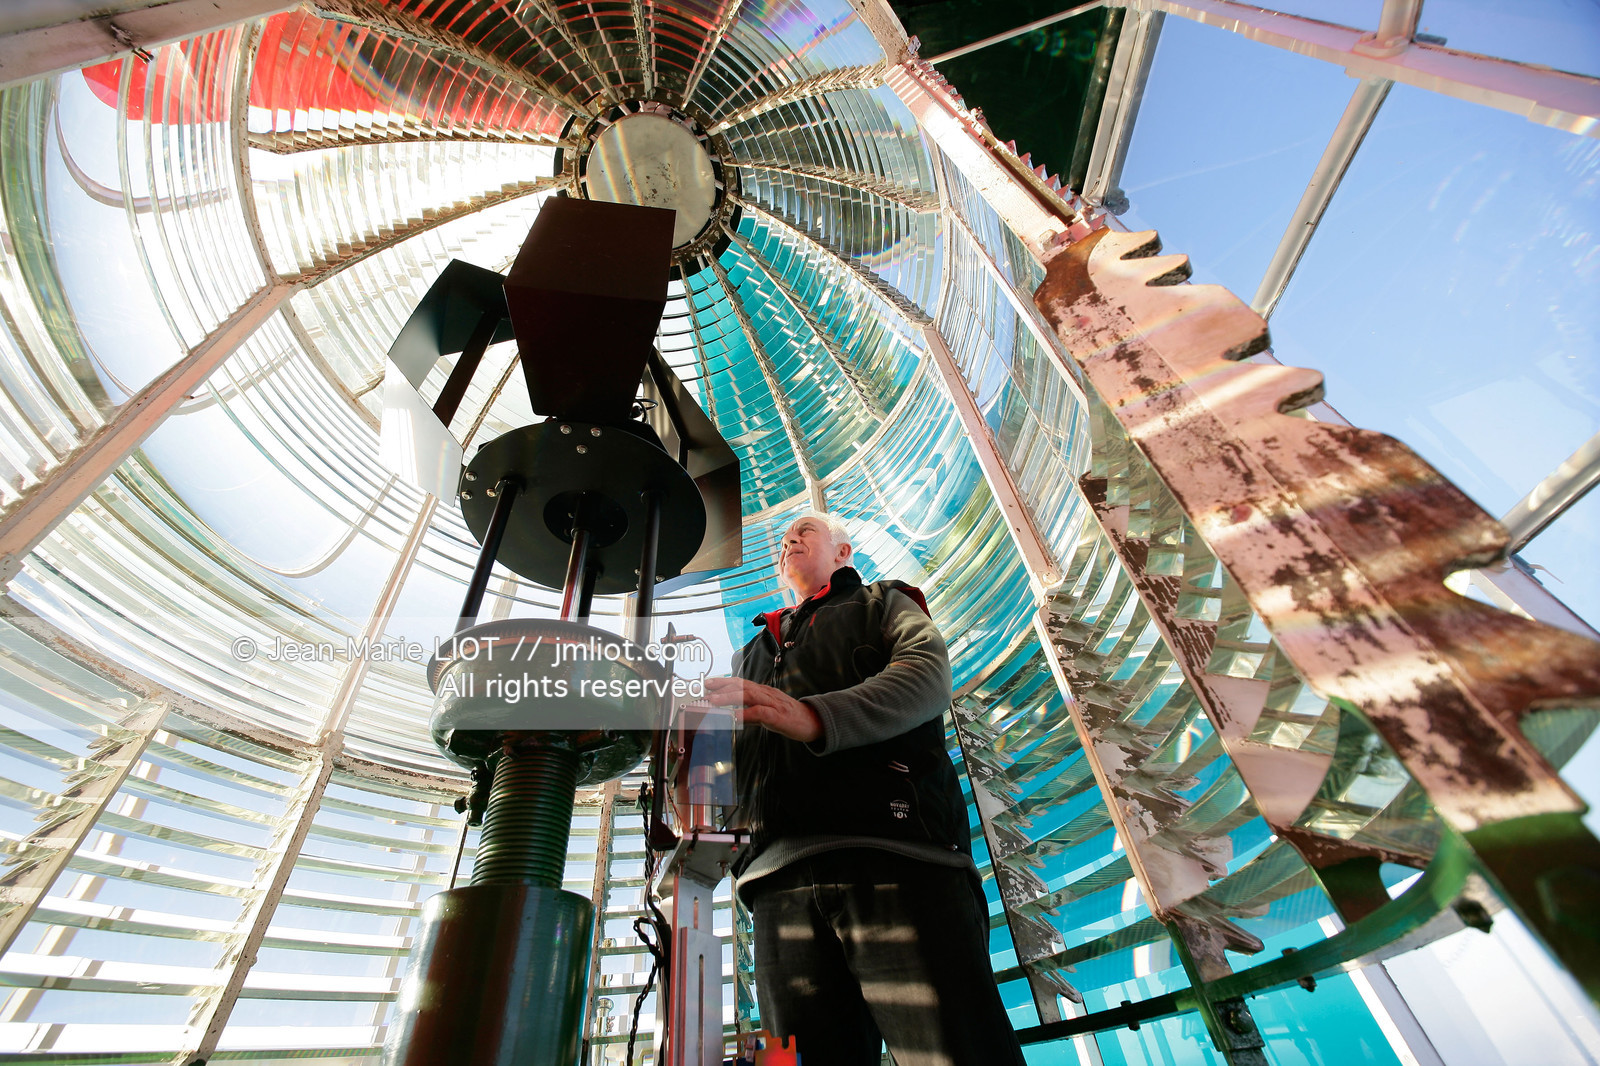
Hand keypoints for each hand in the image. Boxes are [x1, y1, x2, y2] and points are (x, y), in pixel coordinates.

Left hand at [701, 677, 822, 742]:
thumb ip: (750, 712)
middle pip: (742, 686)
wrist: (813, 721)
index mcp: (763, 692)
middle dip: (723, 687)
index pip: (741, 683)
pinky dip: (746, 714)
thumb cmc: (789, 716)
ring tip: (715, 700)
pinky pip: (761, 713)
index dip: (724, 682)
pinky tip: (735, 717)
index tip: (709, 683)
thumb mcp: (767, 712)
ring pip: (749, 695)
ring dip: (730, 697)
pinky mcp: (779, 716)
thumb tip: (732, 714)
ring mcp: (773, 704)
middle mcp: (767, 694)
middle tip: (706, 690)